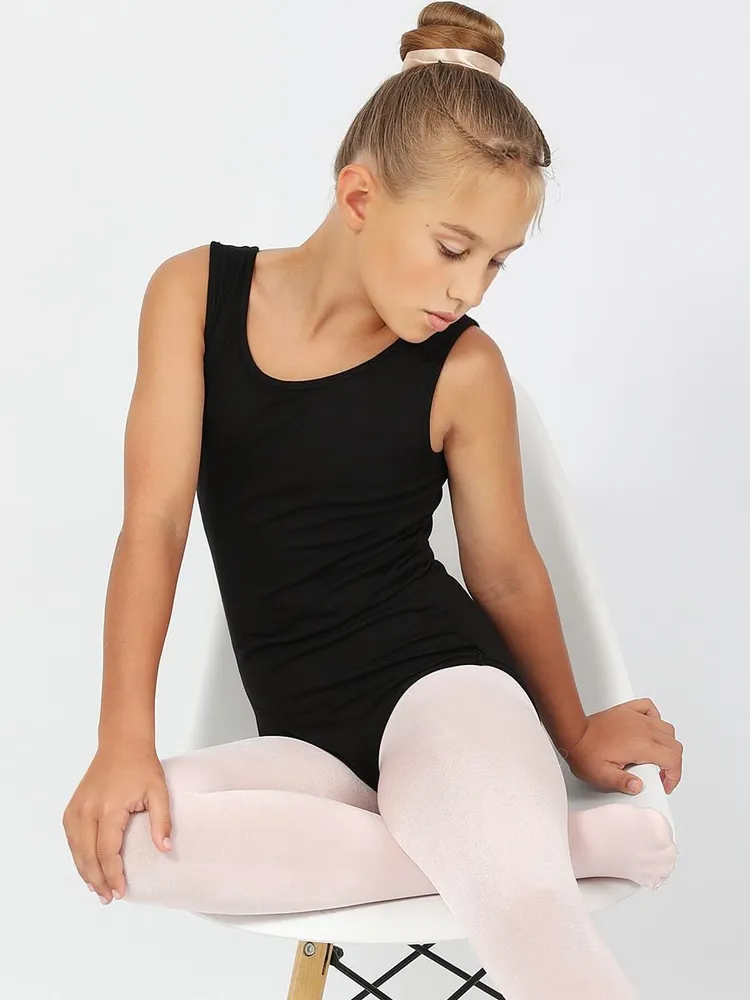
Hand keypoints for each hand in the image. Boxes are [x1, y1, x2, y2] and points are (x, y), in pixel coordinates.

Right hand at [62, 745, 171, 903]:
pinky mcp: (73, 806)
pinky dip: (77, 855)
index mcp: (109, 808)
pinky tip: (86, 867)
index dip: (113, 874)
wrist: (122, 743)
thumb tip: (164, 849)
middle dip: (97, 880)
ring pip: (76, 849)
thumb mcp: (159, 792)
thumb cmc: (141, 766)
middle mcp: (87, 810)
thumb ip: (161, 822)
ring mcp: (77, 808)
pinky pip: (71, 838)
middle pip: (87, 855)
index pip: (107, 851)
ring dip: (85, 871)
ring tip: (97, 889)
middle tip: (108, 898)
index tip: (121, 891)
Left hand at [561, 698, 681, 795]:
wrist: (572, 733)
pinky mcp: (628, 710)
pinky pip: (650, 708)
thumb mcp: (603, 776)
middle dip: (672, 763)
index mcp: (641, 746)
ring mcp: (636, 717)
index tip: (664, 784)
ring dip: (667, 743)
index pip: (673, 759)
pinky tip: (649, 730)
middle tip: (660, 774)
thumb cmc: (585, 753)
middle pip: (674, 745)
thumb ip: (623, 783)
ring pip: (666, 728)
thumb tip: (639, 786)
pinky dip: (655, 718)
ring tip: (656, 756)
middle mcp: (643, 729)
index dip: (674, 776)